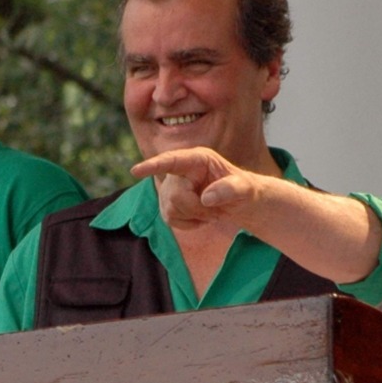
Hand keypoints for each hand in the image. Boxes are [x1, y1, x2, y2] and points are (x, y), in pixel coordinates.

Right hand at [131, 147, 259, 229]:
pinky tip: (201, 218)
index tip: (135, 171)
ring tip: (211, 213)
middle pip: (174, 195)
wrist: (239, 202)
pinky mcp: (168, 205)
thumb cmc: (244, 190)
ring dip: (194, 217)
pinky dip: (189, 224)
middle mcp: (180, 170)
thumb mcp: (246, 188)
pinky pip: (170, 220)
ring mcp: (171, 187)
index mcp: (198, 159)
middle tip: (217, 212)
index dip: (153, 166)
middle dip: (196, 209)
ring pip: (170, 209)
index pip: (172, 160)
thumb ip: (231, 190)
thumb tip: (206, 197)